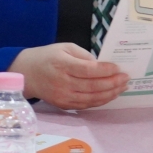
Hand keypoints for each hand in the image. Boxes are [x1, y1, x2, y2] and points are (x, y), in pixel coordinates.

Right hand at [10, 43, 129, 110]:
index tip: (119, 68)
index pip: (88, 70)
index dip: (106, 70)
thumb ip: (83, 56)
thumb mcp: (64, 48)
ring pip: (92, 98)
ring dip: (110, 94)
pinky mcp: (63, 105)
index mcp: (62, 65)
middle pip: (93, 86)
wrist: (26, 74)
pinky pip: (86, 105)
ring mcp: (63, 96)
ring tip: (122, 87)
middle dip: (113, 83)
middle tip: (126, 78)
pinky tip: (110, 95)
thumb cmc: (47, 57)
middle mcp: (62, 83)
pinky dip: (100, 101)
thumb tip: (102, 65)